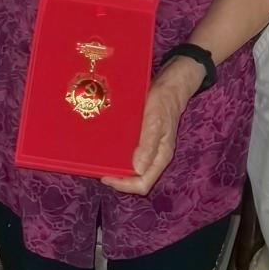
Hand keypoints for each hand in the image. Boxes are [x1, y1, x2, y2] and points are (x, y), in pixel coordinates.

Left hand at [102, 56, 204, 195]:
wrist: (169, 84)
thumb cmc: (163, 102)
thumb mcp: (155, 121)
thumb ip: (148, 145)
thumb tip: (138, 171)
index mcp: (160, 157)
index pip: (143, 184)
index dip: (124, 185)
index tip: (106, 176)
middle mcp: (154, 156)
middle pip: (136, 178)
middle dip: (118, 177)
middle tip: (98, 168)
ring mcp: (148, 147)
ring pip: (131, 167)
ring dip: (117, 166)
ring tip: (99, 160)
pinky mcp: (142, 138)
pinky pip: (129, 152)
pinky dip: (118, 153)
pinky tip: (106, 146)